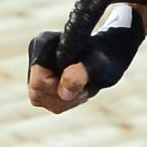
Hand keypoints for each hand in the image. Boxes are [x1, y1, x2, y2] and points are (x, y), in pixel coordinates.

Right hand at [27, 4, 141, 114]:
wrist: (110, 54)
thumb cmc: (106, 56)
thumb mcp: (98, 65)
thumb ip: (81, 74)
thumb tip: (64, 92)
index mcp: (41, 45)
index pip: (38, 82)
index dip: (59, 89)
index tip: (80, 82)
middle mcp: (36, 56)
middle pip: (37, 94)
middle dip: (63, 97)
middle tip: (85, 88)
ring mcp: (37, 69)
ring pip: (41, 100)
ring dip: (66, 101)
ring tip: (84, 88)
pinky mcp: (42, 80)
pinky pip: (48, 102)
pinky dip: (66, 102)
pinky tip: (79, 89)